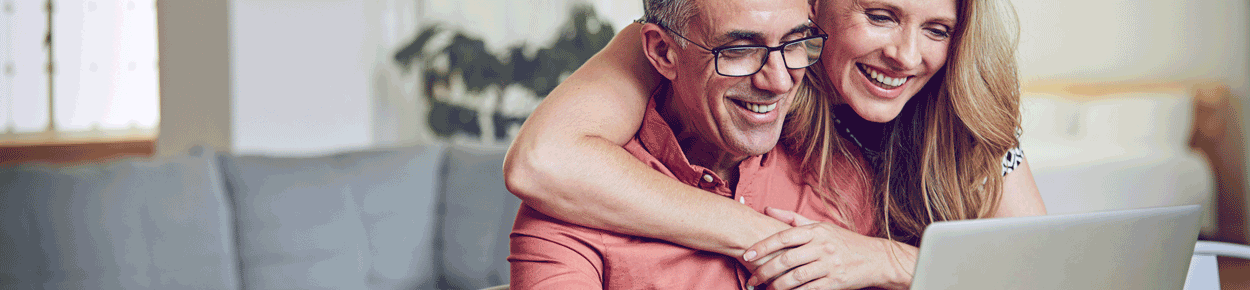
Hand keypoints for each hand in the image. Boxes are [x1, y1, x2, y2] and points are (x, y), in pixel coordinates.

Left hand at [743, 208, 915, 289]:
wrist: (875, 259)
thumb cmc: (843, 241)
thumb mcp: (820, 226)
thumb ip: (792, 219)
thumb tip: (767, 209)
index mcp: (816, 231)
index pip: (784, 236)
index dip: (763, 246)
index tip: (747, 255)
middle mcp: (822, 246)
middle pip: (786, 260)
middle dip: (764, 271)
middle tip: (751, 279)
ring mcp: (829, 265)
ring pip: (795, 278)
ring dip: (776, 286)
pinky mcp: (835, 282)